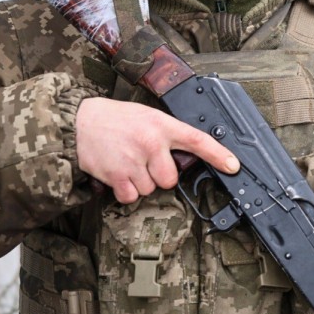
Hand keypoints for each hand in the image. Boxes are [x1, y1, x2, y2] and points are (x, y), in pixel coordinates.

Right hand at [76, 97, 239, 202]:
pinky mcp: (117, 175)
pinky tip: (118, 173)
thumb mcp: (147, 117)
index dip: (217, 154)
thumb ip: (166, 134)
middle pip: (170, 179)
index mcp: (161, 125)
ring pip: (150, 189)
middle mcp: (151, 142)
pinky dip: (125, 191)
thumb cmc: (116, 120)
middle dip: (159, 176)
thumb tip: (185, 157)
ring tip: (127, 162)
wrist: (80, 121)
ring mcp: (134, 160)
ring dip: (139, 182)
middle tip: (145, 161)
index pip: (196, 139)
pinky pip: (131, 197)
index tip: (233, 166)